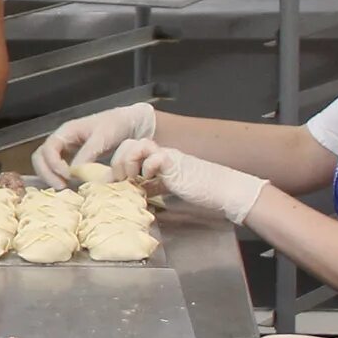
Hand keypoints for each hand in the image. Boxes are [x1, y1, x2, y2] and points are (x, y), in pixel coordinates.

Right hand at [33, 102, 156, 185]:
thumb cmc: (116, 125)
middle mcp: (62, 139)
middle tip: (61, 187)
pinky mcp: (73, 156)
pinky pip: (58, 167)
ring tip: (64, 188)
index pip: (47, 149)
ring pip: (46, 163)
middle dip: (46, 173)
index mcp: (66, 131)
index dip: (53, 164)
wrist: (130, 122)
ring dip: (51, 177)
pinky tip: (71, 185)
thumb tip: (74, 172)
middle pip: (40, 157)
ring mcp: (66, 148)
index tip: (68, 176)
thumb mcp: (102, 138)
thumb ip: (87, 153)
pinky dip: (59, 177)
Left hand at [108, 139, 265, 225]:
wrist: (223, 189)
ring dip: (129, 162)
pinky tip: (149, 180)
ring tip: (133, 179)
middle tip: (122, 181)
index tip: (114, 183)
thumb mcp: (167, 190)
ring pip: (138, 145)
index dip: (117, 164)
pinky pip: (155, 156)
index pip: (128, 150)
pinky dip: (147, 168)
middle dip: (118, 162)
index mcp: (155, 159)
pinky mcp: (175, 163)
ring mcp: (168, 156)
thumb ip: (151, 188)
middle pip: (128, 143)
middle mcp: (159, 154)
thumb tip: (133, 194)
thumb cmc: (199, 191)